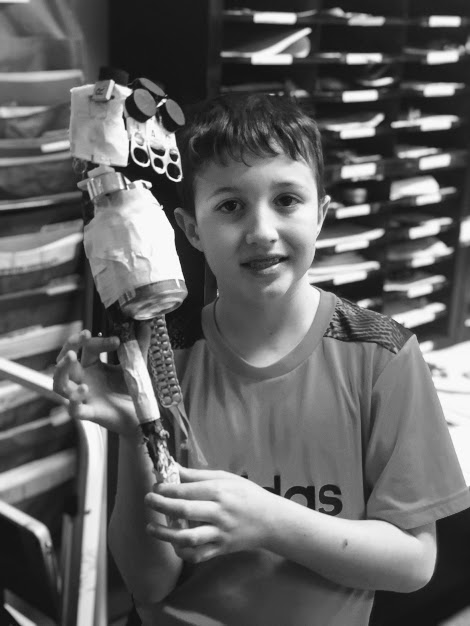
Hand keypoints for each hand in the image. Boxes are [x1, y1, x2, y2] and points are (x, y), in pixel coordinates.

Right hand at [53, 328, 143, 438]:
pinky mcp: (90, 414)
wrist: (142, 417)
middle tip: (82, 335)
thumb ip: (139, 346)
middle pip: (65, 362)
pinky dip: (74, 400)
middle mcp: (84, 380)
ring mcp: (85, 397)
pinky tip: (84, 390)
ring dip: (61, 370)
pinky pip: (74, 409)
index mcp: (93, 366)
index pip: (87, 348)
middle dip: (70, 345)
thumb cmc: (133, 391)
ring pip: (59, 385)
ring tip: (72, 357)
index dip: (99, 341)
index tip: (117, 340)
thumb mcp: (136, 366)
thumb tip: (146, 324)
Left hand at [144, 466, 275, 562]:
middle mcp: (219, 512)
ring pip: (188, 537)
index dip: (167, 488)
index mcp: (220, 491)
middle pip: (184, 510)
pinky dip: (183, 552)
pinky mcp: (221, 549)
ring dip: (166, 534)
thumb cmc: (247, 494)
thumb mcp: (226, 478)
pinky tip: (173, 545)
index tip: (155, 486)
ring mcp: (220, 533)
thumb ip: (198, 476)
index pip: (188, 490)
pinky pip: (198, 555)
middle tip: (147, 500)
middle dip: (161, 505)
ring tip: (151, 528)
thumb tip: (173, 468)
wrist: (271, 521)